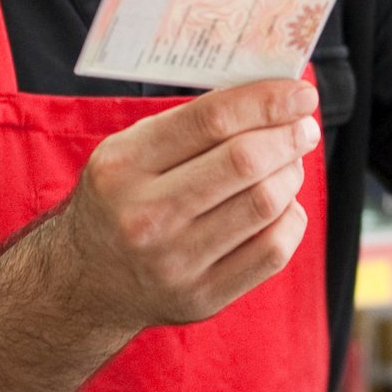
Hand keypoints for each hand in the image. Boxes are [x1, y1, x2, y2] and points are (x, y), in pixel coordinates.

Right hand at [53, 78, 319, 328]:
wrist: (86, 283)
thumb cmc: (122, 200)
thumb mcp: (131, 152)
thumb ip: (192, 124)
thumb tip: (271, 96)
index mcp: (123, 166)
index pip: (211, 120)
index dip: (266, 101)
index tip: (300, 94)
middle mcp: (145, 216)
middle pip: (244, 162)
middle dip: (288, 137)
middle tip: (304, 128)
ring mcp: (175, 262)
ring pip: (265, 204)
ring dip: (291, 174)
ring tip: (289, 164)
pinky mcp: (203, 297)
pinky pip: (273, 250)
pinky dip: (290, 218)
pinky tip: (281, 206)